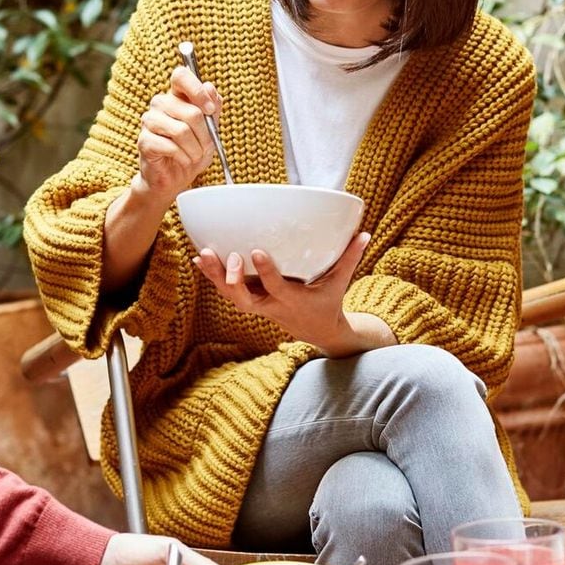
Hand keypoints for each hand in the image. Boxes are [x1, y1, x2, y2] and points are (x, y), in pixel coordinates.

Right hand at [134, 66, 222, 205]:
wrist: (175, 179)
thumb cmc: (192, 151)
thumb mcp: (210, 130)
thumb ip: (213, 108)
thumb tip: (210, 87)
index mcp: (176, 96)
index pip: (180, 75)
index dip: (197, 89)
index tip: (210, 110)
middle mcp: (160, 104)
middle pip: (190, 111)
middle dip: (205, 135)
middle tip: (206, 147)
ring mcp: (149, 121)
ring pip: (181, 130)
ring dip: (195, 148)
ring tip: (195, 156)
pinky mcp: (144, 141)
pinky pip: (170, 146)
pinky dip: (183, 157)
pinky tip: (183, 161)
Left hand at [195, 231, 388, 355]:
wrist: (317, 331)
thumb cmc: (328, 302)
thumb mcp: (340, 283)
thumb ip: (350, 258)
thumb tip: (364, 233)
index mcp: (292, 300)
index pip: (276, 287)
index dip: (265, 271)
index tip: (256, 251)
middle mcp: (271, 305)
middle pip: (244, 298)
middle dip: (230, 280)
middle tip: (225, 256)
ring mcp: (258, 305)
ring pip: (231, 296)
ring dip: (216, 277)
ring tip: (203, 254)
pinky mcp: (251, 301)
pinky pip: (228, 292)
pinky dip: (213, 277)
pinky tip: (200, 259)